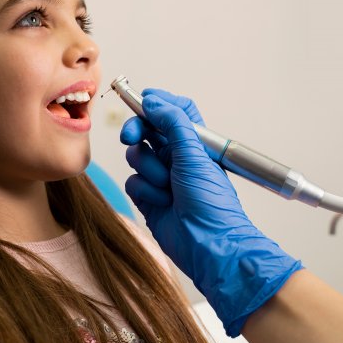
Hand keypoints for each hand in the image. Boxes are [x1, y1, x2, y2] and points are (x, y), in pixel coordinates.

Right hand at [121, 89, 301, 336]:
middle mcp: (177, 156)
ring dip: (149, 168)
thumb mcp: (195, 153)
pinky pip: (133, 181)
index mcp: (194, 142)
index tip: (144, 98)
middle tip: (130, 135)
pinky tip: (162, 202)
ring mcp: (162, 176)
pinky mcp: (148, 196)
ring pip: (137, 156)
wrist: (208, 244)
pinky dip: (145, 189)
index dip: (159, 103)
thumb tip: (153, 100)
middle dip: (137, 130)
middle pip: (148, 129)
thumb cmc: (212, 202)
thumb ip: (173, 122)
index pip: (175, 112)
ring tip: (166, 185)